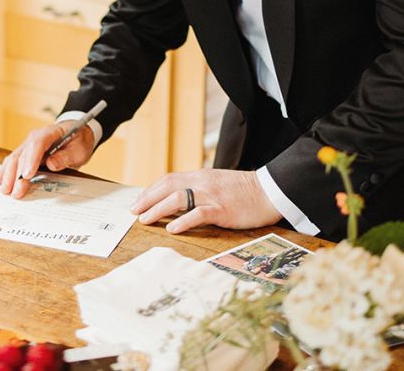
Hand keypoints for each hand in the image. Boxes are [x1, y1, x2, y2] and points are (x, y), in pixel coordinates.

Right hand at [0, 120, 96, 198]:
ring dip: (8, 175)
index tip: (27, 176)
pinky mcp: (25, 152)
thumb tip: (51, 163)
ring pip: (14, 158)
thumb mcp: (79, 149)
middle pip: (22, 154)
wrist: (76, 133)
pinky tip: (0, 181)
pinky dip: (6, 171)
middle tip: (15, 192)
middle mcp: (34, 137)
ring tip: (5, 190)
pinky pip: (13, 161)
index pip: (37, 144)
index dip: (31, 160)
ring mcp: (28, 145)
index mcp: (49, 133)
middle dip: (16, 174)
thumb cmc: (78, 141)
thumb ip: (66, 157)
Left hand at [130, 169, 281, 233]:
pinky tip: (172, 228)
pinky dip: (182, 221)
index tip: (138, 201)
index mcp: (200, 176)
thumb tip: (178, 199)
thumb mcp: (217, 183)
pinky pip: (198, 214)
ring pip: (177, 199)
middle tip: (134, 212)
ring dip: (158, 209)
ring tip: (145, 220)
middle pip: (167, 187)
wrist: (269, 191)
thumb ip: (198, 188)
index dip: (150, 190)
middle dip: (147, 199)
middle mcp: (202, 183)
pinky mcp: (222, 210)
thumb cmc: (243, 191)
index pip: (168, 180)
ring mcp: (212, 196)